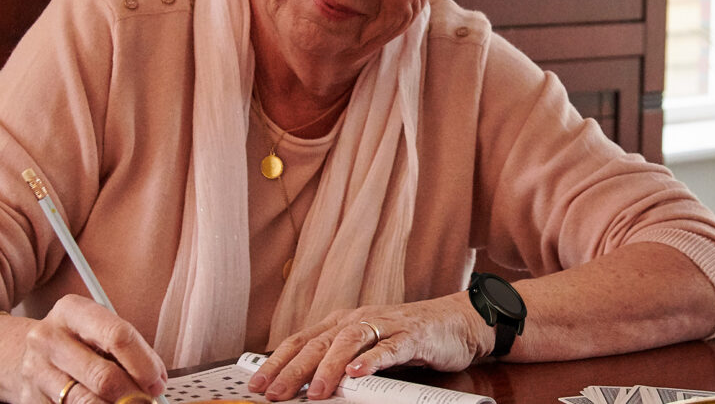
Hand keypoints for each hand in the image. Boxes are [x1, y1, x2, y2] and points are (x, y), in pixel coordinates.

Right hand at [0, 295, 168, 403]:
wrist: (23, 356)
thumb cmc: (75, 343)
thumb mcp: (97, 332)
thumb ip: (128, 352)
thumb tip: (156, 383)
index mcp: (72, 311)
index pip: (117, 335)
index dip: (144, 364)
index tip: (157, 382)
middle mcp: (49, 338)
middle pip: (103, 376)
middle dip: (133, 395)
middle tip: (147, 402)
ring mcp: (36, 370)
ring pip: (87, 401)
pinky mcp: (30, 398)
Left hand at [248, 297, 489, 399]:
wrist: (456, 321)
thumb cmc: (407, 337)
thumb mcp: (366, 349)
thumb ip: (338, 363)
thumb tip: (305, 388)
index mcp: (341, 323)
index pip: (301, 342)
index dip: (277, 363)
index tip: (258, 386)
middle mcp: (358, 320)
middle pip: (319, 344)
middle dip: (294, 370)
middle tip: (276, 394)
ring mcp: (385, 325)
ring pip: (349, 342)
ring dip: (330, 367)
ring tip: (317, 391)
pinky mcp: (411, 335)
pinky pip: (389, 348)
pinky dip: (372, 360)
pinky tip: (358, 373)